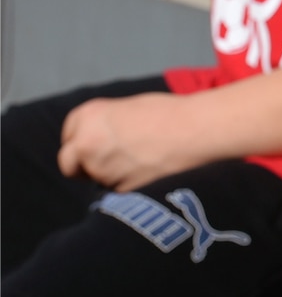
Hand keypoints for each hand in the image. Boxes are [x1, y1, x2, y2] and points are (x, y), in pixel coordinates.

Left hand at [57, 92, 207, 190]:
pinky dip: (128, 183)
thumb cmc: (169, 112)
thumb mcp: (128, 108)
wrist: (197, 129)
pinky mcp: (117, 188)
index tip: (97, 143)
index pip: (68, 136)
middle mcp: (85, 143)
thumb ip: (104, 124)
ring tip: (141, 160)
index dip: (82, 140)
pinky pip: (116, 189)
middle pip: (68, 163)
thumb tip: (97, 140)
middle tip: (107, 161)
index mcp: (87, 116)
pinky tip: (149, 170)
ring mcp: (99, 169)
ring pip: (95, 178)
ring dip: (109, 174)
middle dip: (82, 164)